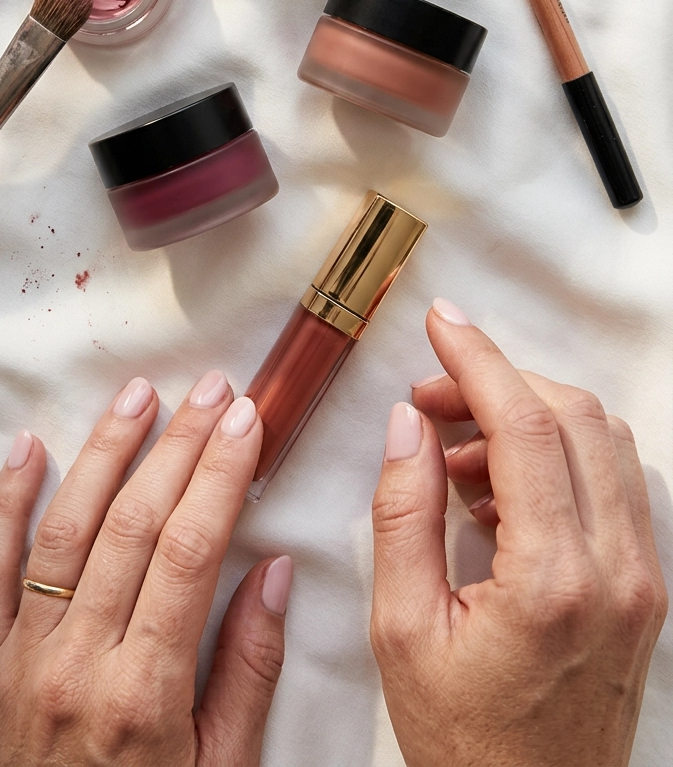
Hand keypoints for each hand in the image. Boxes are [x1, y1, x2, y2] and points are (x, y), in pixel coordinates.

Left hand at [0, 372, 291, 766]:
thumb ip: (248, 670)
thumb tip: (276, 572)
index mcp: (144, 693)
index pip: (190, 550)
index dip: (220, 474)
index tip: (245, 421)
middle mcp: (77, 662)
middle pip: (133, 524)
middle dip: (178, 445)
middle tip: (210, 390)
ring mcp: (21, 658)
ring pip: (64, 528)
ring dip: (105, 451)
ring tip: (139, 394)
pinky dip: (6, 501)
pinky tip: (31, 448)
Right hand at [370, 299, 666, 766]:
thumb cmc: (465, 743)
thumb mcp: (402, 632)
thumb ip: (402, 514)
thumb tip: (410, 425)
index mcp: (552, 582)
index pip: (526, 426)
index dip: (479, 360)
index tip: (441, 323)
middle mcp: (616, 572)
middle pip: (574, 416)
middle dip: (500, 382)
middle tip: (431, 397)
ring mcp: (640, 580)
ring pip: (604, 442)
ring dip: (531, 417)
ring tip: (457, 449)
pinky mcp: (644, 589)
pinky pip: (612, 486)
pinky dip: (558, 459)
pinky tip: (497, 490)